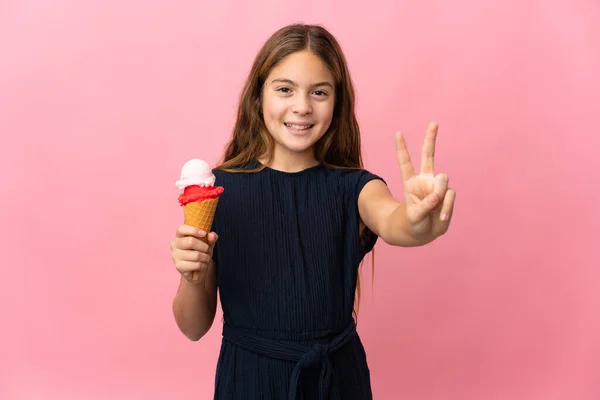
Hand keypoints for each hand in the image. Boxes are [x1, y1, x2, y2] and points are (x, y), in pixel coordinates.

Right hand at [170, 225, 218, 282]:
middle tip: (207, 250)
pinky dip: (203, 266)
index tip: (204, 233)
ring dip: (205, 257)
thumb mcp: (207, 244)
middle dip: (204, 246)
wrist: (196, 270)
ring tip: (206, 258)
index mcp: (179, 235)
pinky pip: (196, 265)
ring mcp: (175, 256)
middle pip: (190, 242)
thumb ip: (211, 238)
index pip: (181, 229)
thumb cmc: (200, 252)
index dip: (193, 230)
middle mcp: (175, 244)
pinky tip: (202, 266)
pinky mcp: (179, 266)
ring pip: (196, 255)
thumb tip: (212, 235)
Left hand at [395, 122, 455, 238]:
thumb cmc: (413, 223)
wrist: (423, 233)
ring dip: (439, 197)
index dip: (402, 148)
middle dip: (430, 139)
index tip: (398, 133)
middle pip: (428, 156)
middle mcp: (424, 180)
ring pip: (443, 182)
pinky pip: (450, 197)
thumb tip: (438, 194)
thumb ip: (425, 205)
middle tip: (433, 123)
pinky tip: (440, 217)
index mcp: (410, 182)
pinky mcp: (447, 195)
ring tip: (433, 211)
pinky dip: (446, 208)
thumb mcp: (414, 216)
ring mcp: (437, 187)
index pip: (405, 162)